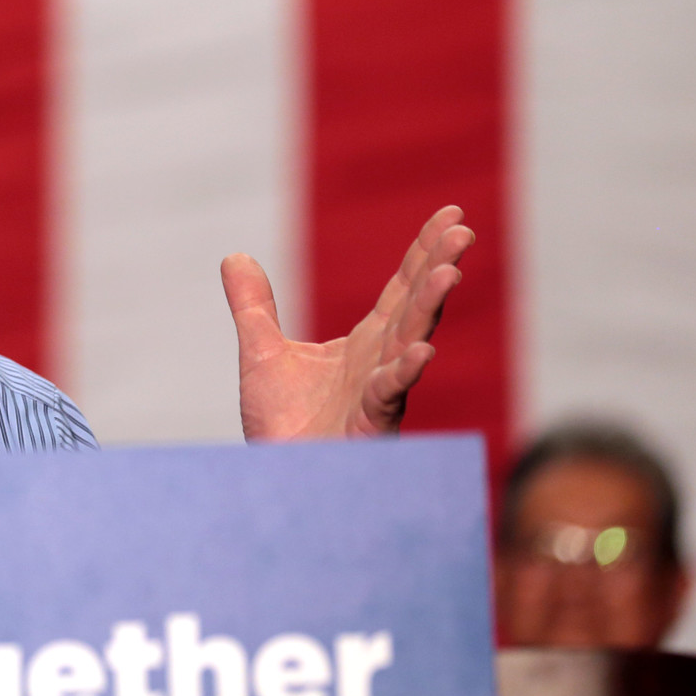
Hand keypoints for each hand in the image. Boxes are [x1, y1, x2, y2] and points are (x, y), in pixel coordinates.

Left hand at [222, 205, 472, 439]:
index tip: (449, 214)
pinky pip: (389, 394)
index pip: (401, 288)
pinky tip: (420, 350)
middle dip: (438, 268)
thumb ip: (254, 307)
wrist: (276, 480)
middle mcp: (381, 362)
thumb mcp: (260, 353)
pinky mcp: (371, 424)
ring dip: (430, 307)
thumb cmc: (282, 427)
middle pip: (415, 306)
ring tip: (449, 273)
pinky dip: (405, 371)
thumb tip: (234, 257)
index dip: (423, 252)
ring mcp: (380, 393)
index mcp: (365, 343)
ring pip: (411, 342)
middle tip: (461, 231)